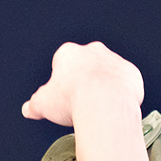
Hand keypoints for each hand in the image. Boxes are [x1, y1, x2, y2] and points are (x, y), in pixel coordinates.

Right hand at [22, 41, 143, 126]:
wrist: (105, 102)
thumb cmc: (73, 99)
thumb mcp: (43, 104)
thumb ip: (34, 105)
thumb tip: (28, 109)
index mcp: (69, 53)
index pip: (63, 64)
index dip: (63, 82)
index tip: (65, 97)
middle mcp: (93, 51)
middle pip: (88, 66)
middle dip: (86, 81)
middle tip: (85, 102)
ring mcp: (115, 60)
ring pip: (109, 73)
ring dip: (107, 87)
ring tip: (102, 108)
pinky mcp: (132, 73)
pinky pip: (127, 83)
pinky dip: (124, 93)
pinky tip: (118, 107)